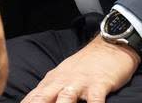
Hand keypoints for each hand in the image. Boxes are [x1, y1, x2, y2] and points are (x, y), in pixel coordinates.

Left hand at [22, 36, 139, 102]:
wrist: (110, 44)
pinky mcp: (99, 83)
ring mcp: (80, 82)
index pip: (32, 99)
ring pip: (65, 99)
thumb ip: (47, 91)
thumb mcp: (62, 76)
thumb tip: (31, 102)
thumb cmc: (86, 65)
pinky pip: (94, 100)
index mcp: (51, 81)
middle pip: (43, 99)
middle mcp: (62, 82)